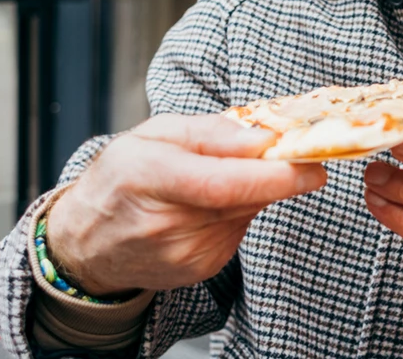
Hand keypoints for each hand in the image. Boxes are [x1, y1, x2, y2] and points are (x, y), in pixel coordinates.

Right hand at [44, 114, 326, 295]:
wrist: (89, 239)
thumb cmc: (122, 176)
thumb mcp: (154, 133)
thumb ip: (211, 132)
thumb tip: (263, 139)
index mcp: (147, 176)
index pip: (223, 183)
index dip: (274, 176)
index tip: (314, 165)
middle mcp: (164, 223)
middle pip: (243, 198)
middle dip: (275, 174)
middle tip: (286, 152)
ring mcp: (183, 253)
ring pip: (247, 213)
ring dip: (250, 191)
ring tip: (216, 178)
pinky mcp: (199, 269)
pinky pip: (239, 230)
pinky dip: (237, 212)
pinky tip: (208, 206)